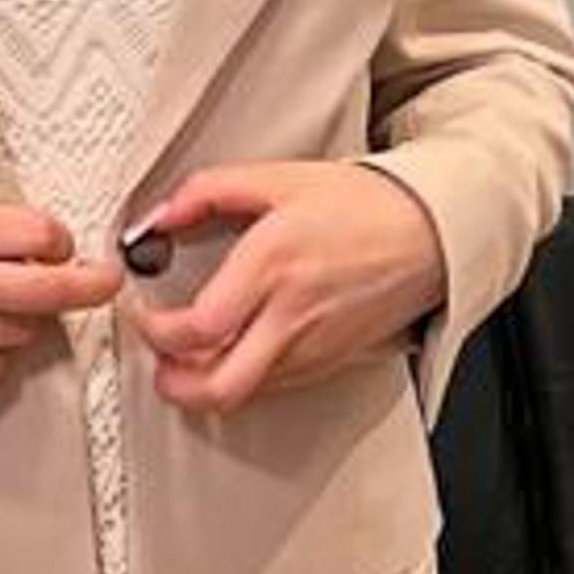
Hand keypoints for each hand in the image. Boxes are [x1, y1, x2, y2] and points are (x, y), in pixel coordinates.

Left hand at [127, 161, 447, 412]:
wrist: (430, 232)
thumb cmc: (366, 205)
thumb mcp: (281, 178)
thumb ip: (210, 190)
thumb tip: (161, 215)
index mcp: (272, 265)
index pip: (197, 327)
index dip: (153, 330)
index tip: (144, 313)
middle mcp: (290, 315)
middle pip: (215, 386)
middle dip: (171, 384)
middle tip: (158, 360)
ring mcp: (312, 346)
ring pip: (241, 395)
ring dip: (203, 385)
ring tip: (189, 359)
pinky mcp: (329, 362)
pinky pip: (272, 386)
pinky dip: (242, 378)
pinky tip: (235, 353)